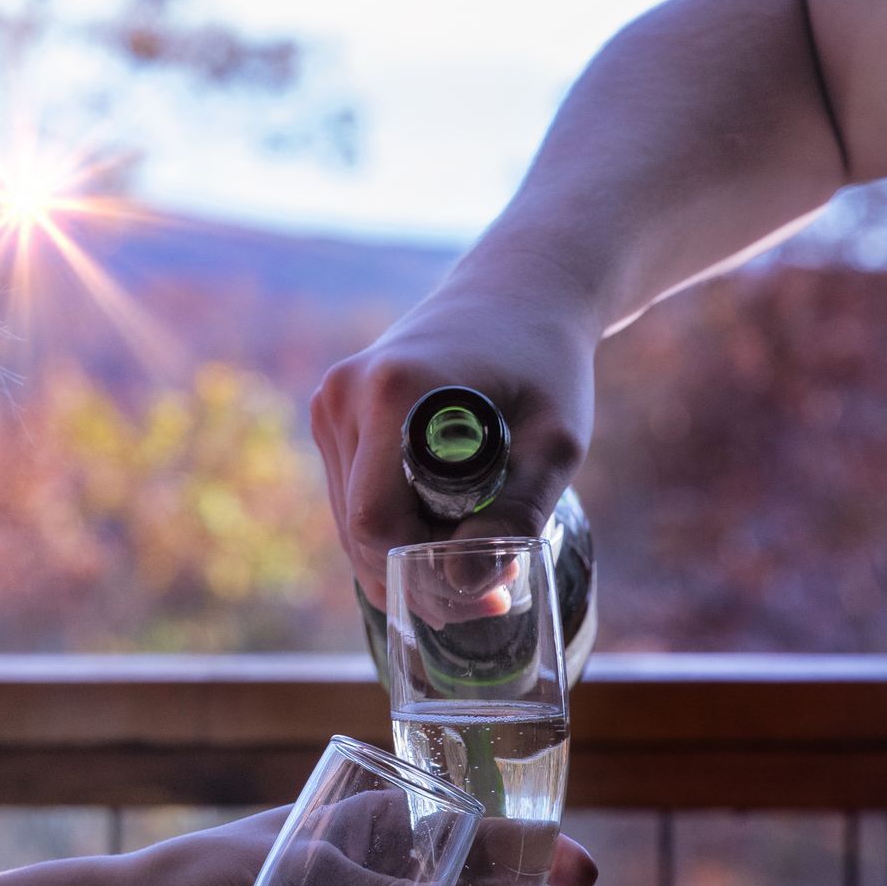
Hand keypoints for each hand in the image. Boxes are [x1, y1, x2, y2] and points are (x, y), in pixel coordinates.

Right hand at [309, 273, 598, 605]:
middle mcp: (345, 395)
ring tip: (477, 554)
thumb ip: (516, 513)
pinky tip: (445, 526)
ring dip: (405, 556)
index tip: (489, 591)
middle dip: (420, 577)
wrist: (517, 294)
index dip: (425, 577)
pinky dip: (393, 528)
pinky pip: (352, 498)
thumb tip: (466, 587)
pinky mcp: (332, 414)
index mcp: (394, 394)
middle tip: (493, 588)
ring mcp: (331, 403)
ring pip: (350, 523)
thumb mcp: (555, 442)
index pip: (376, 523)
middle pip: (358, 531)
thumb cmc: (545, 364)